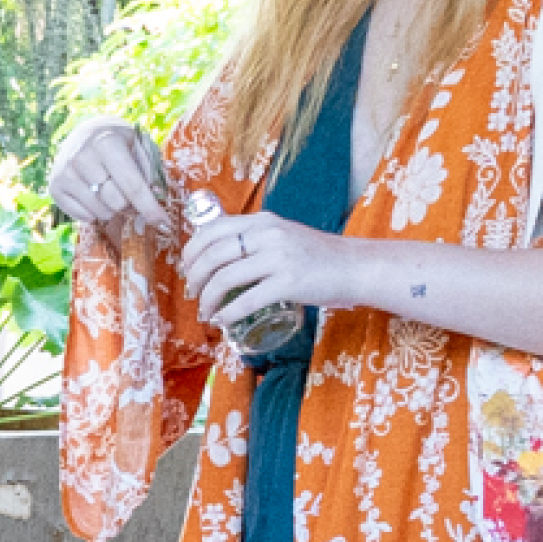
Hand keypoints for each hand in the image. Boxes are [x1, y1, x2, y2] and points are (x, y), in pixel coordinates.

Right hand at [49, 119, 175, 244]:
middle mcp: (82, 158)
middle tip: (130, 196)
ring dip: (112, 209)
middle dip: (129, 205)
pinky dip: (95, 212)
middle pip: (116, 203)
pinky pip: (84, 217)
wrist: (85, 135)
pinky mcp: (55, 187)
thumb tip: (157, 196)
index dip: (150, 208)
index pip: (132, 185)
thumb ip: (151, 171)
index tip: (164, 224)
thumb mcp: (140, 146)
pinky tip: (94, 195)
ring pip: (101, 213)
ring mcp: (65, 174)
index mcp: (107, 143)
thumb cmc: (119, 143)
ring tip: (110, 192)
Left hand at [177, 201, 346, 337]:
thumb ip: (256, 240)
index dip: (192, 251)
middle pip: (213, 255)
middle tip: (192, 294)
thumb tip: (221, 257)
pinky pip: (246, 301)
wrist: (355, 267)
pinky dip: (227, 314)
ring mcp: (278, 258)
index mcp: (263, 221)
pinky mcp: (289, 282)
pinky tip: (221, 320)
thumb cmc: (317, 256)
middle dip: (194, 278)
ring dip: (207, 299)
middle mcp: (268, 234)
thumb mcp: (283, 236)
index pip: (213, 229)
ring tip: (205, 311)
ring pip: (224, 278)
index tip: (187, 269)